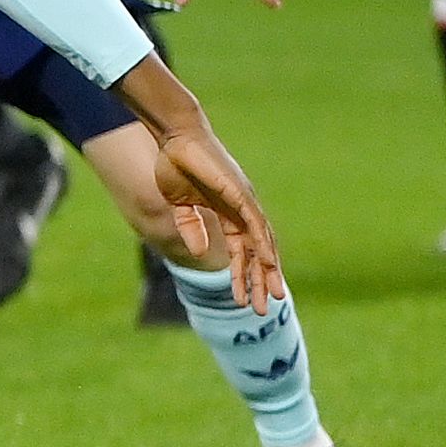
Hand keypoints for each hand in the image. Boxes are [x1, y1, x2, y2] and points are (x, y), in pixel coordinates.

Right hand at [151, 122, 285, 312]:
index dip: (242, 275)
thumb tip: (201, 253)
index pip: (241, 251)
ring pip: (261, 243)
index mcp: (227, 213)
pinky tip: (267, 264)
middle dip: (260, 281)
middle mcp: (242, 210)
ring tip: (270, 296)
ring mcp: (243, 201)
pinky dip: (262, 245)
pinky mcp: (240, 193)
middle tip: (264, 309)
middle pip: (256, 252)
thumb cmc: (175, 164)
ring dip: (266, 271)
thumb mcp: (178, 204)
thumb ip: (190, 228)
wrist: (175, 137)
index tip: (243, 300)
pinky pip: (255, 224)